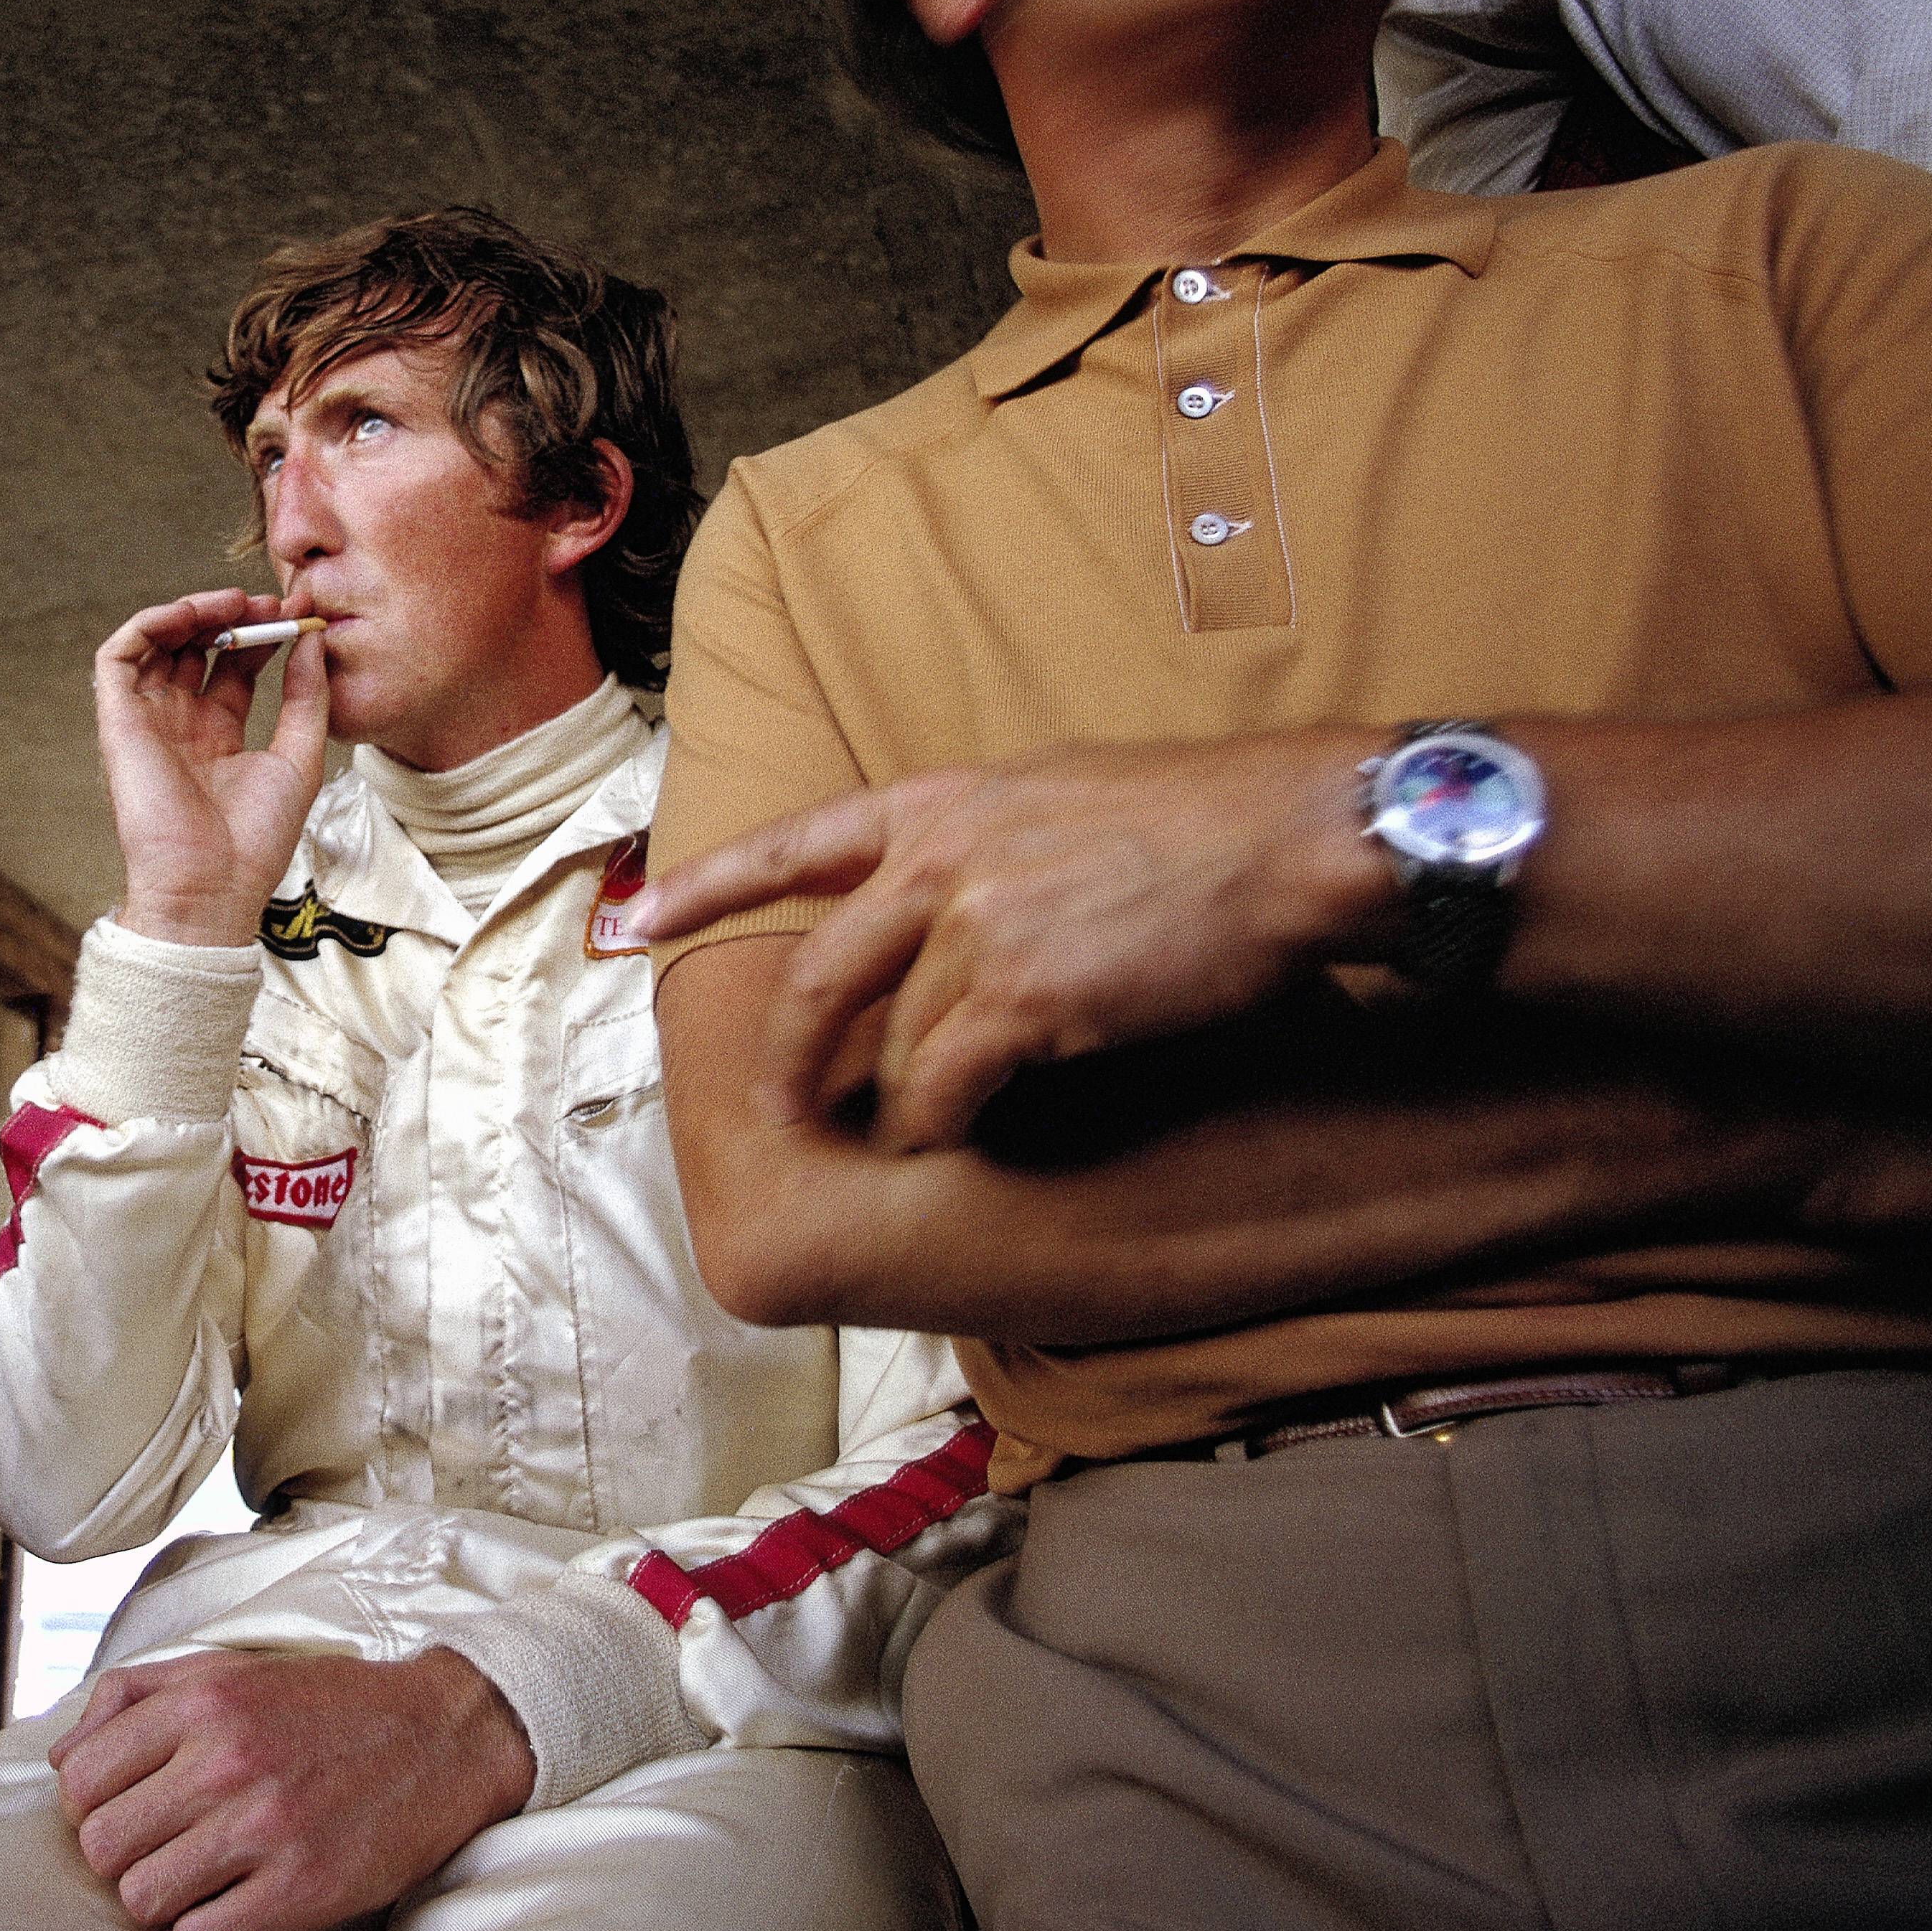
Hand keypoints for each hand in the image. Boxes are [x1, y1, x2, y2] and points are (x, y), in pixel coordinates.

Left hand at [51, 1648, 532, 1930]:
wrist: (441, 1735)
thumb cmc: (328, 1707)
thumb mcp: (229, 1669)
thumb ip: (137, 1694)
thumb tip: (61, 1756)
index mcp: (202, 1701)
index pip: (78, 1780)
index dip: (91, 1806)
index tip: (129, 1810)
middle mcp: (227, 1759)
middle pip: (101, 1845)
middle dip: (121, 1856)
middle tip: (162, 1848)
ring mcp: (265, 1826)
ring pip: (140, 1897)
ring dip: (160, 1899)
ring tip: (198, 1878)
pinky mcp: (302, 1886)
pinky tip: (232, 1904)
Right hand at [93, 590, 332, 947]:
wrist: (212, 887)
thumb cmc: (256, 839)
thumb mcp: (300, 757)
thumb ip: (305, 696)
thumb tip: (313, 639)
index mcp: (217, 736)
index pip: (234, 667)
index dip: (262, 634)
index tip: (299, 612)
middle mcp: (179, 724)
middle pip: (197, 649)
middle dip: (232, 617)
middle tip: (270, 601)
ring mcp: (147, 721)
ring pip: (157, 643)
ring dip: (192, 612)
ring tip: (234, 602)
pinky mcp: (118, 721)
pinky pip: (118, 656)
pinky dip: (149, 624)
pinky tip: (191, 614)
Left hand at [628, 729, 1398, 1152]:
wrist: (1290, 839)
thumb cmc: (1203, 820)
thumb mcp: (1061, 792)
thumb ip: (983, 842)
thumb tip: (946, 897)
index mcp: (940, 802)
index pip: (791, 843)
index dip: (706, 886)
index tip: (641, 920)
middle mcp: (938, 861)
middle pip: (816, 977)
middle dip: (785, 1058)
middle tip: (778, 1112)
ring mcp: (976, 928)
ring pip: (888, 1048)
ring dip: (890, 1109)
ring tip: (905, 1138)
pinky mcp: (1024, 999)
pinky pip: (944, 1088)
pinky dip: (942, 1125)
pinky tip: (961, 1136)